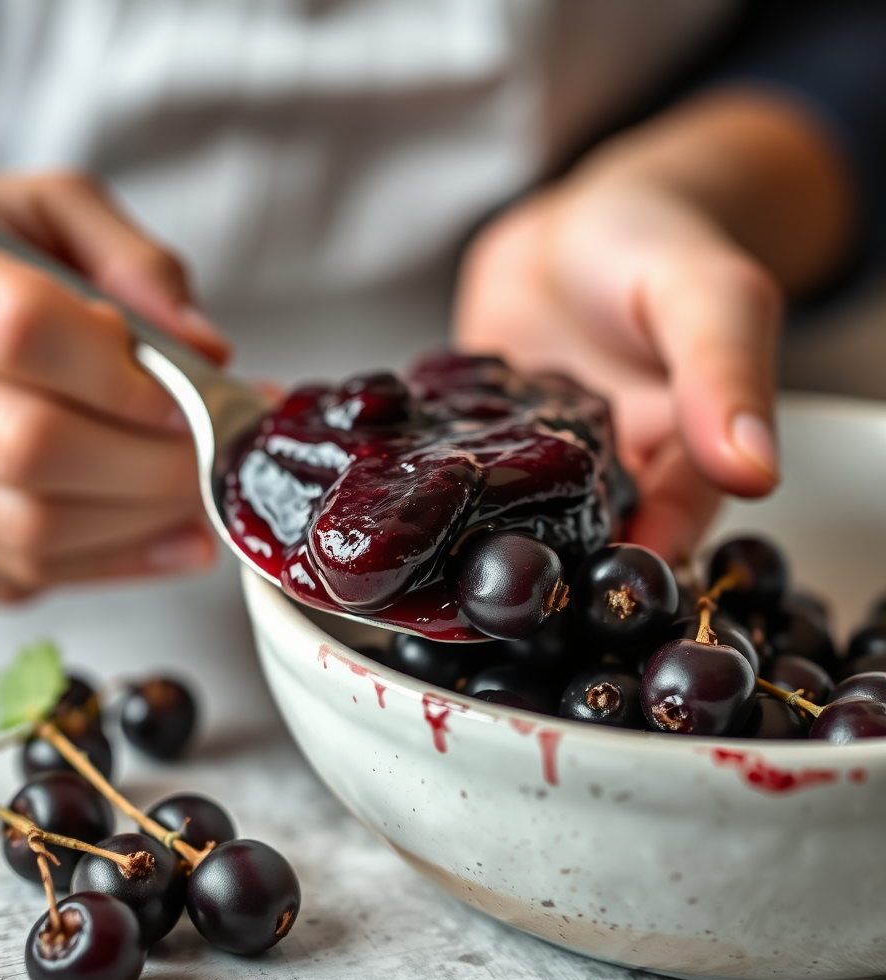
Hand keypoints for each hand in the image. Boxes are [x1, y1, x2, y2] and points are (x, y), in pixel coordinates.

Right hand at [0, 170, 229, 598]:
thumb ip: (132, 262)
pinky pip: (18, 576)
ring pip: (28, 530)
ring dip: (143, 523)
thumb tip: (203, 350)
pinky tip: (169, 538)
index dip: (124, 378)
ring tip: (203, 497)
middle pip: (29, 447)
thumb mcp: (51, 215)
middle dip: (154, 465)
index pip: (20, 332)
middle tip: (216, 458)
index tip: (189, 398)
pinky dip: (113, 564)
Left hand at [454, 91, 852, 562]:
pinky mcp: (475, 440)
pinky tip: (390, 490)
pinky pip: (447, 467)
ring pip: (505, 517)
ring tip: (428, 556)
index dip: (636, 563)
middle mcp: (601, 475)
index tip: (598, 588)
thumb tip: (753, 470)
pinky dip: (420, 478)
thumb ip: (724, 375)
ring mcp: (531, 462)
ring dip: (470, 536)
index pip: (667, 530)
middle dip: (542, 570)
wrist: (575, 226)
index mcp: (677, 461)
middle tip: (498, 589)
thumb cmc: (657, 246)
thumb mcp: (709, 296)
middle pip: (579, 541)